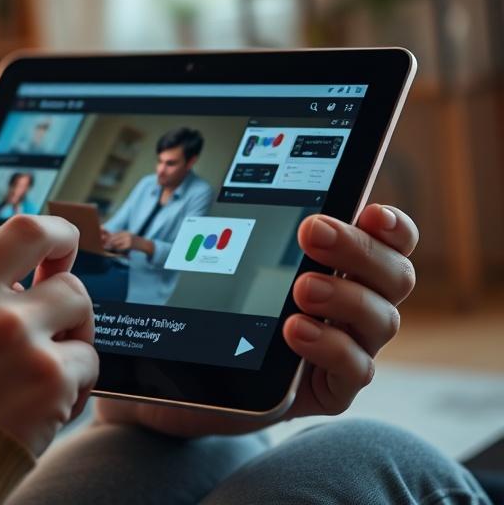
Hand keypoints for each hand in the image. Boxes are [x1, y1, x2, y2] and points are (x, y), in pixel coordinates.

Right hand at [0, 215, 98, 455]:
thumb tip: (2, 253)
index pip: (27, 231)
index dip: (57, 233)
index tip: (62, 245)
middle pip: (70, 284)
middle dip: (66, 303)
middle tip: (51, 325)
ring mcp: (28, 348)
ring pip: (83, 321)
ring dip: (72, 340)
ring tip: (41, 367)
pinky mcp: (52, 386)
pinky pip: (88, 365)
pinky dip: (74, 383)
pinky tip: (43, 401)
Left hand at [96, 203, 417, 436]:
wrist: (192, 382)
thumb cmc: (219, 311)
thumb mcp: (223, 265)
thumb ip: (236, 233)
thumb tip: (205, 200)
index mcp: (342, 264)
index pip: (390, 239)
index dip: (392, 225)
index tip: (370, 210)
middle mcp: (358, 303)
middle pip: (394, 274)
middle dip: (359, 249)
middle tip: (312, 233)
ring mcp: (350, 346)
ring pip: (382, 319)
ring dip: (345, 296)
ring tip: (301, 288)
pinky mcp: (333, 388)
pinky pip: (355, 369)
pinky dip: (331, 346)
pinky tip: (295, 331)